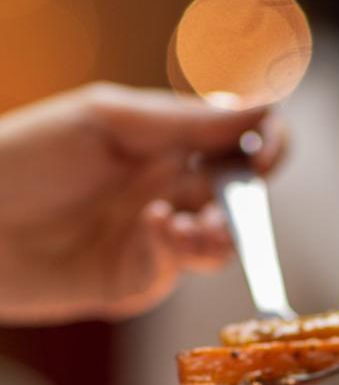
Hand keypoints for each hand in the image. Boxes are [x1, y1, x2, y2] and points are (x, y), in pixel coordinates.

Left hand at [0, 83, 286, 322]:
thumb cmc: (22, 157)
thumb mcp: (109, 123)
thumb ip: (187, 120)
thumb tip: (266, 105)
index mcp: (165, 141)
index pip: (240, 141)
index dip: (268, 145)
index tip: (264, 154)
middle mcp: (167, 188)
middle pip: (240, 197)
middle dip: (246, 202)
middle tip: (230, 203)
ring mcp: (153, 237)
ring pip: (221, 243)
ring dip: (221, 236)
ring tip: (192, 227)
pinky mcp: (135, 279)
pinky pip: (177, 270)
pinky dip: (178, 251)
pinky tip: (155, 231)